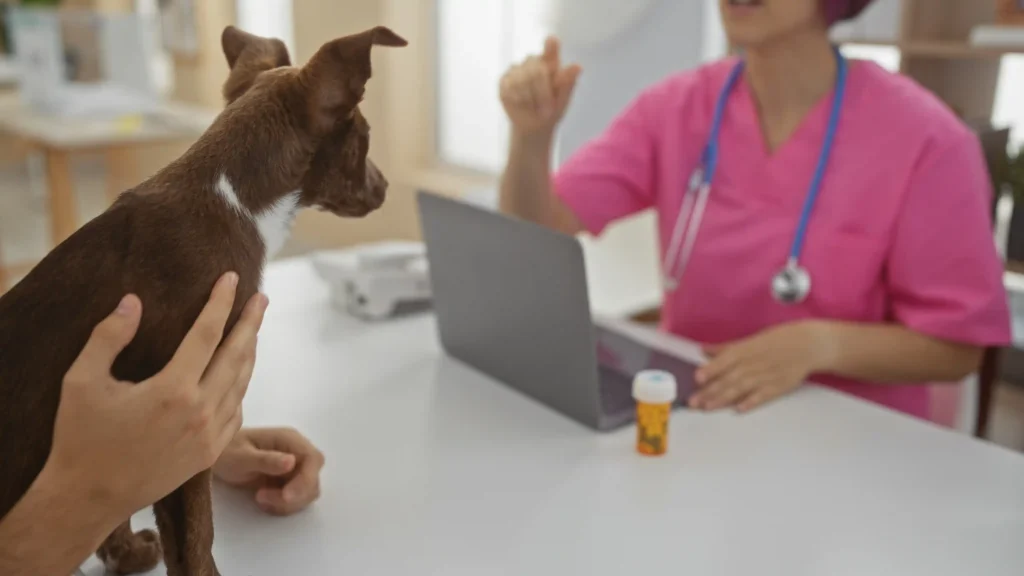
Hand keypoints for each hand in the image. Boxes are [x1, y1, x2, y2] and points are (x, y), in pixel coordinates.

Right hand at [45, 272, 268, 519]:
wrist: (88, 498)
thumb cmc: (81, 438)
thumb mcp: (82, 381)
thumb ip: (109, 337)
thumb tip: (132, 301)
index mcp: (172, 390)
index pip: (207, 334)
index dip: (221, 303)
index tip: (231, 278)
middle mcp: (199, 412)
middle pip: (236, 356)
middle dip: (250, 324)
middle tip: (261, 298)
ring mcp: (208, 435)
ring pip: (240, 384)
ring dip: (249, 354)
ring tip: (252, 331)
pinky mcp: (209, 454)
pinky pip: (235, 411)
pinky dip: (240, 387)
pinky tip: (237, 374)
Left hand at [213, 427, 324, 514]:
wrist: (216, 457)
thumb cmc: (226, 452)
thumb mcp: (242, 457)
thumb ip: (266, 460)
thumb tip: (292, 462)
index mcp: (289, 440)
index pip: (313, 459)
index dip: (306, 480)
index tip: (287, 496)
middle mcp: (297, 452)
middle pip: (313, 478)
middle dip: (294, 495)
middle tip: (263, 498)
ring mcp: (294, 468)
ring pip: (307, 492)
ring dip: (286, 503)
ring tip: (259, 498)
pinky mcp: (288, 481)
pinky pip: (296, 499)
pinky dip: (282, 506)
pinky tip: (262, 501)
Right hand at [499, 36, 581, 136]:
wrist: (534, 126)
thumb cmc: (551, 109)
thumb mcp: (563, 99)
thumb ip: (568, 82)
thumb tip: (578, 66)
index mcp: (551, 62)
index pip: (551, 48)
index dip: (551, 46)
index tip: (552, 40)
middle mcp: (533, 61)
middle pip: (536, 71)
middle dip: (542, 94)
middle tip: (548, 110)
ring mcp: (517, 69)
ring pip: (521, 80)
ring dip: (530, 99)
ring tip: (535, 108)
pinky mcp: (505, 80)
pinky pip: (509, 88)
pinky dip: (518, 100)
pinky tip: (522, 104)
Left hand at [690, 321, 828, 412]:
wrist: (807, 345)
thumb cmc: (776, 340)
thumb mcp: (750, 340)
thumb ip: (726, 348)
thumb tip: (703, 349)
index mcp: (746, 349)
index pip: (725, 360)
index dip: (711, 369)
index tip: (697, 378)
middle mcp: (754, 363)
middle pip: (729, 378)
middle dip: (710, 391)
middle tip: (693, 402)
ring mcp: (766, 376)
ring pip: (742, 389)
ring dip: (724, 399)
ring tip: (708, 407)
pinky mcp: (778, 387)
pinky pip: (762, 396)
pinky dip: (751, 402)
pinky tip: (739, 409)